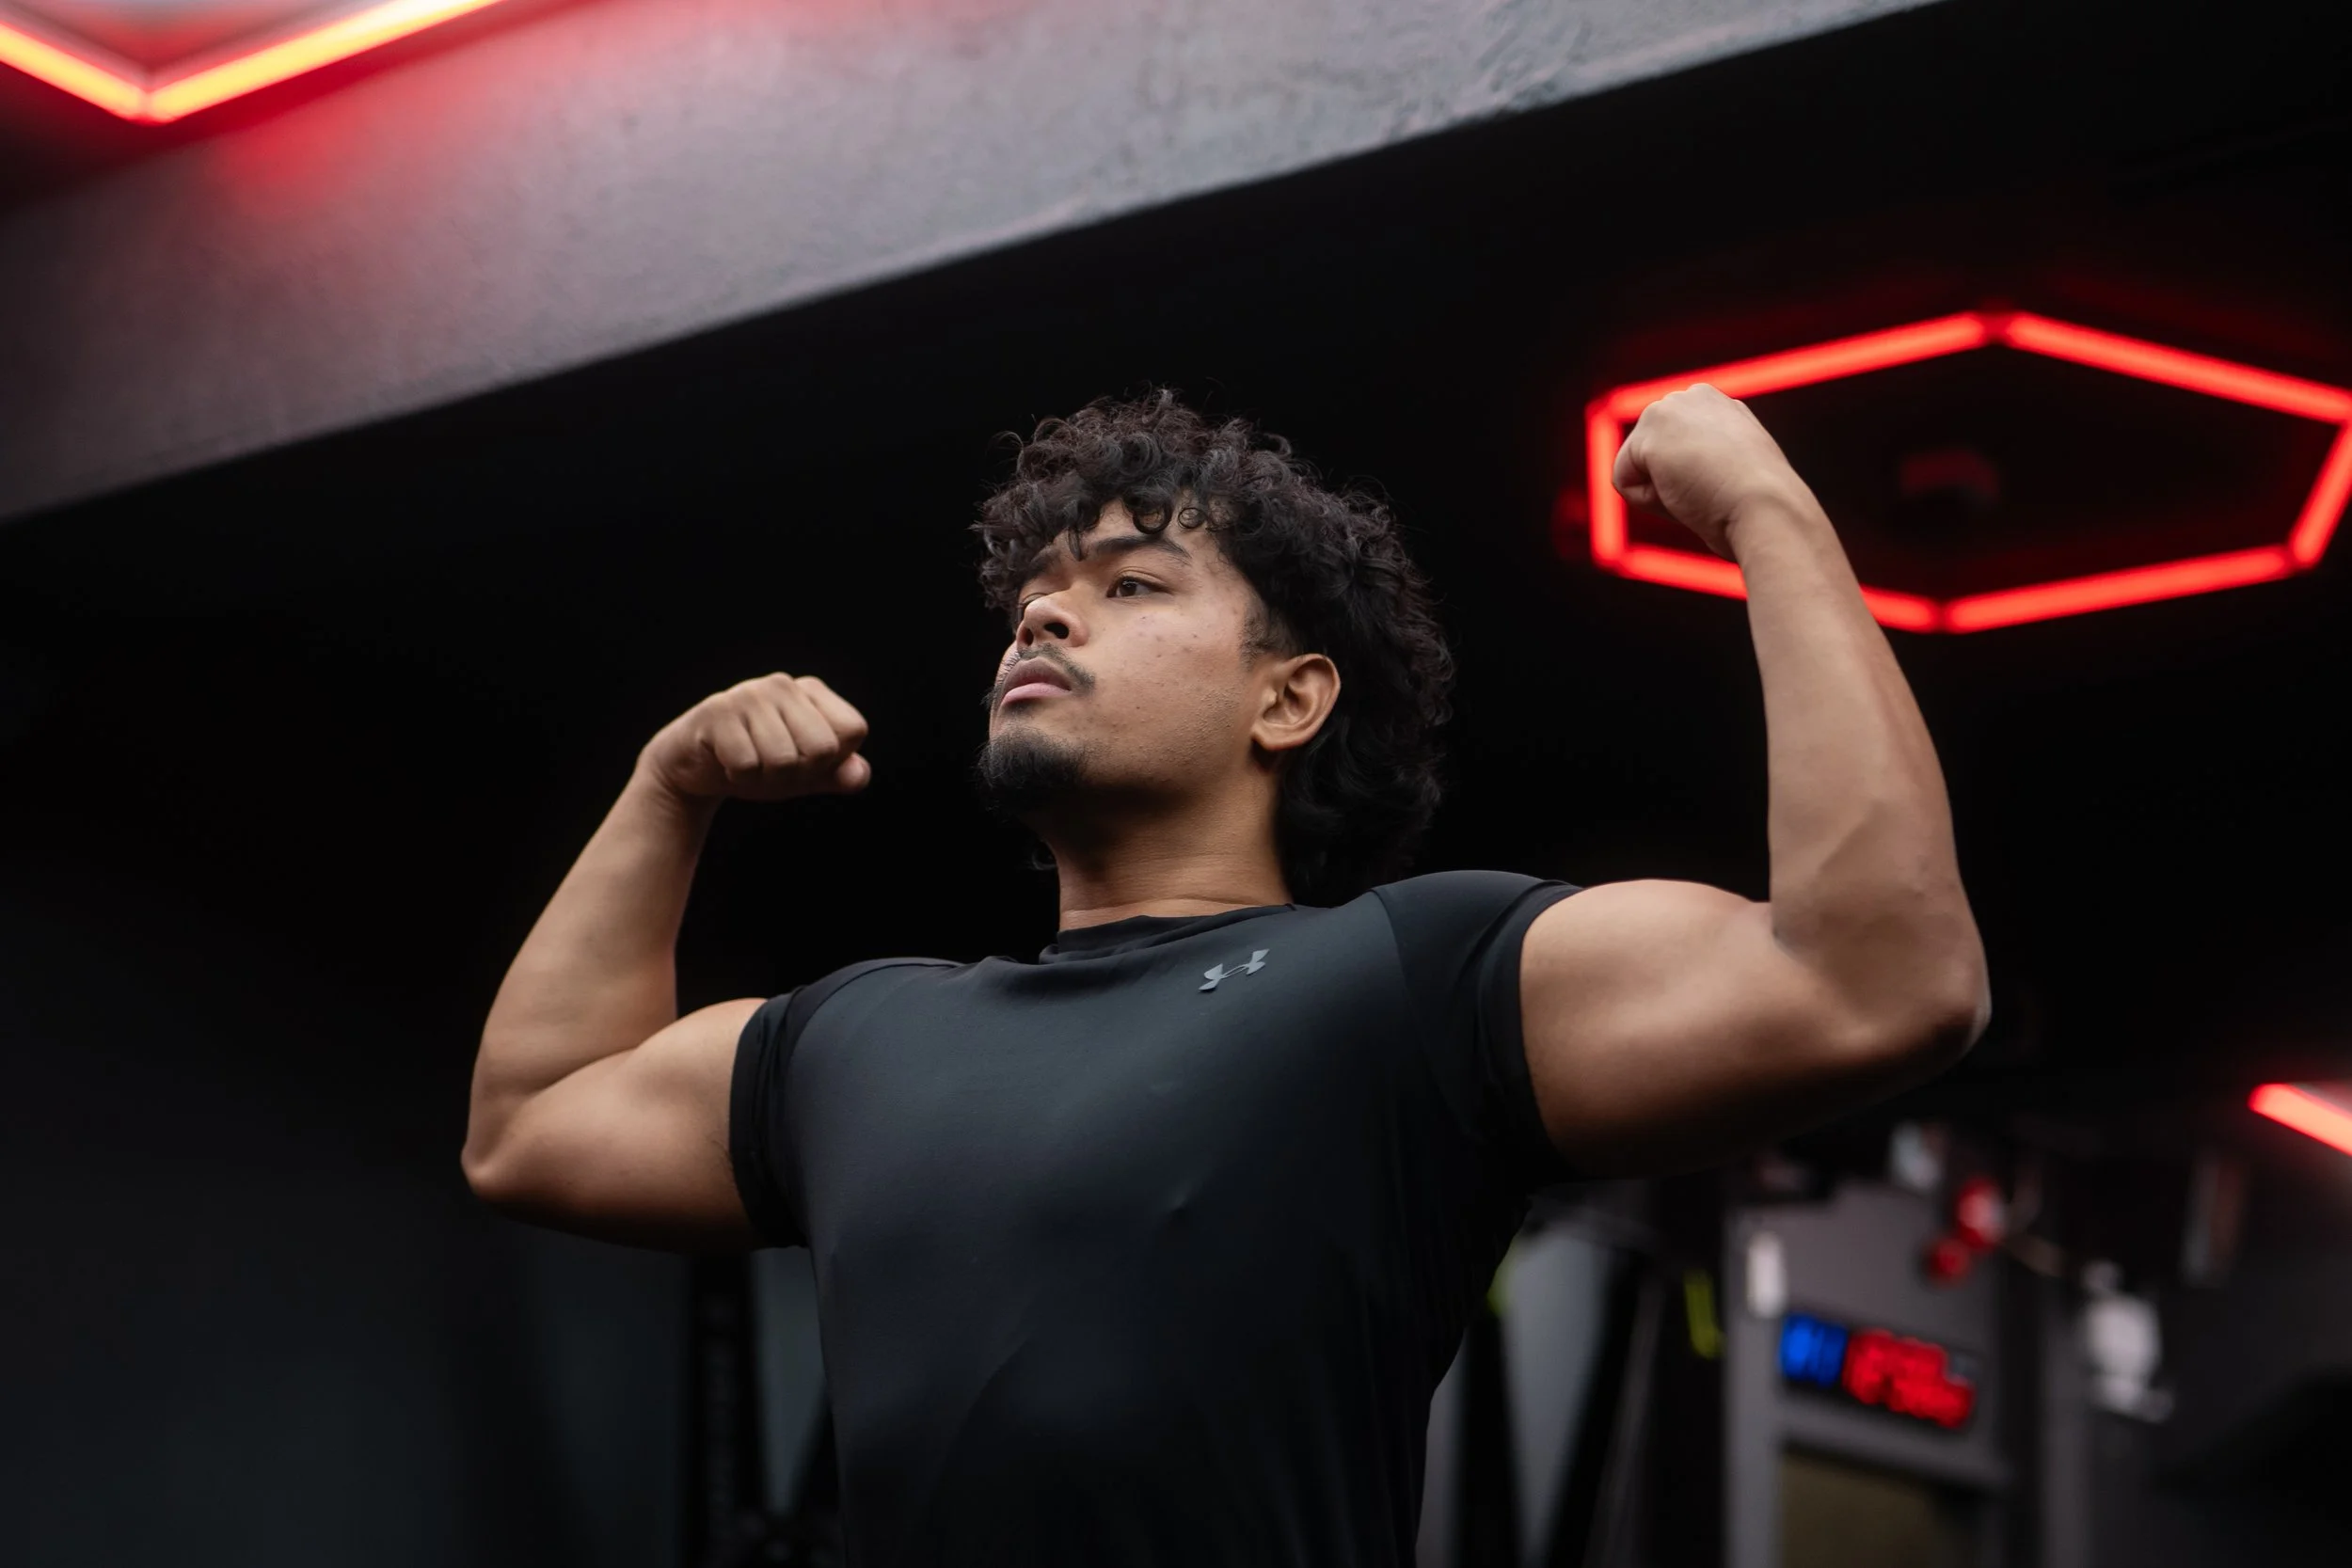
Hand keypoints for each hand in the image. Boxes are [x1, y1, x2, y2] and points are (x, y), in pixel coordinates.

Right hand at [638, 674, 871, 801]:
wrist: (694, 769)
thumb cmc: (758, 765)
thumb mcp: (806, 774)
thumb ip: (839, 775)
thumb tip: (859, 774)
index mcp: (812, 691)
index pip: (852, 730)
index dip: (831, 760)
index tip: (802, 758)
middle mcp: (784, 684)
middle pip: (823, 749)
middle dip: (798, 774)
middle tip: (771, 767)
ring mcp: (749, 694)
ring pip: (784, 761)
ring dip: (765, 779)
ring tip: (748, 764)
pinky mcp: (717, 712)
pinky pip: (747, 765)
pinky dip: (739, 778)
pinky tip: (726, 763)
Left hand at [1613, 385, 1811, 557]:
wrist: (1768, 508)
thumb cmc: (1761, 505)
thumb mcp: (1736, 472)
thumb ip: (1708, 462)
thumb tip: (1680, 478)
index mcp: (1717, 405)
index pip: (1674, 452)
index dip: (1693, 481)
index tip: (1726, 485)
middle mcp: (1693, 397)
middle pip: (1651, 457)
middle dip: (1672, 484)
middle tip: (1714, 490)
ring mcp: (1670, 408)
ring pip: (1636, 469)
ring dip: (1662, 493)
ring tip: (1701, 491)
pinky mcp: (1651, 432)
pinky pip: (1624, 482)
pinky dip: (1648, 501)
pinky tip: (1683, 493)